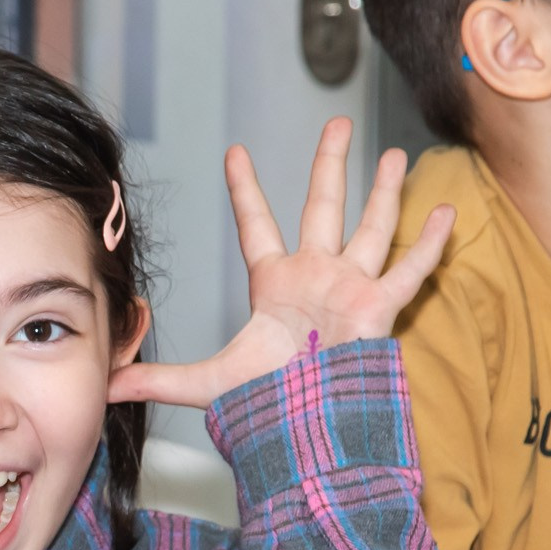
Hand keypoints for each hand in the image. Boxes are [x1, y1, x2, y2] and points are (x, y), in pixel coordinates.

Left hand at [108, 117, 453, 408]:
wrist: (305, 425)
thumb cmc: (264, 403)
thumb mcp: (205, 383)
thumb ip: (157, 379)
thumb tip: (106, 382)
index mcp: (275, 284)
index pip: (256, 224)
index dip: (245, 190)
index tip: (234, 154)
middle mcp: (315, 276)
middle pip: (324, 206)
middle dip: (330, 165)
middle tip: (338, 124)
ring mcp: (350, 287)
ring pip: (371, 227)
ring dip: (384, 191)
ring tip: (395, 154)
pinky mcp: (379, 306)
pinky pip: (408, 269)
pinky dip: (429, 243)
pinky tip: (445, 211)